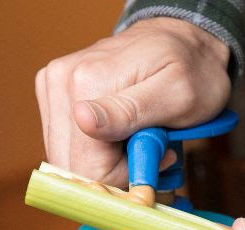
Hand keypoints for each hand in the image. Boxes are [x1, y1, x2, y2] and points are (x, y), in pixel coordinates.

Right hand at [35, 17, 229, 186]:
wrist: (184, 41)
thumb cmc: (191, 70)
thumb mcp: (178, 95)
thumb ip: (129, 112)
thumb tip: (82, 120)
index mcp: (86, 82)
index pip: (87, 166)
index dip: (124, 174)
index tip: (154, 152)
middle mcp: (60, 81)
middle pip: (72, 165)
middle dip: (113, 169)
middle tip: (148, 146)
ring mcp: (53, 87)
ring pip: (67, 158)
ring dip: (105, 161)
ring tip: (137, 136)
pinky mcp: (54, 95)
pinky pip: (68, 144)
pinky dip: (96, 150)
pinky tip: (121, 132)